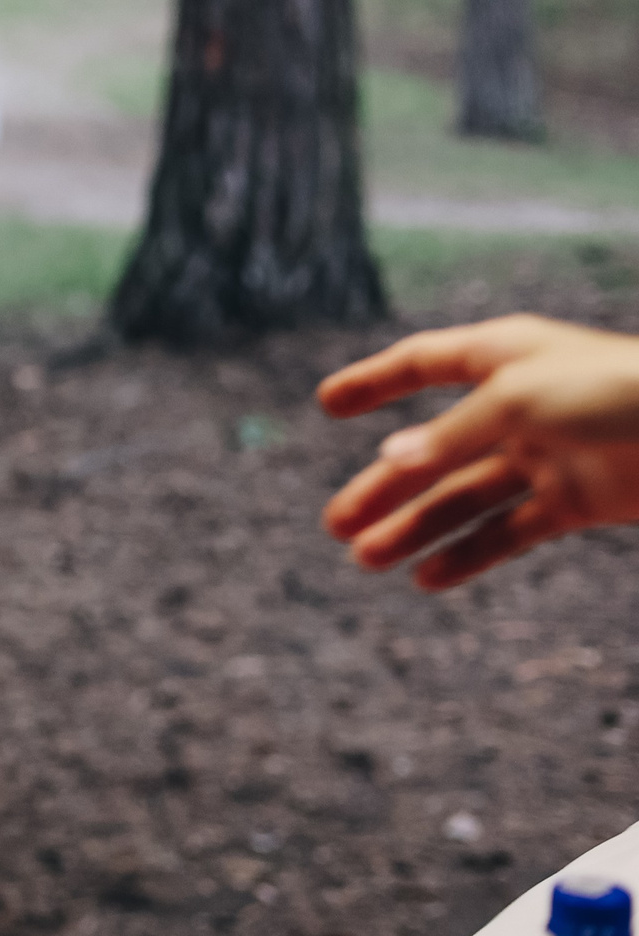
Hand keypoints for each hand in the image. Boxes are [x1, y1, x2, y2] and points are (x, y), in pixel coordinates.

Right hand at [318, 315, 638, 587]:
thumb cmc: (618, 392)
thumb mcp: (519, 397)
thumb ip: (452, 433)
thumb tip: (391, 462)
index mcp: (504, 356)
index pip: (424, 363)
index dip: (375, 381)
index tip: (326, 402)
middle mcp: (519, 405)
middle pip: (434, 448)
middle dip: (384, 486)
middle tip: (336, 525)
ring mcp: (548, 454)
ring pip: (465, 497)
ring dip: (417, 528)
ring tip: (367, 559)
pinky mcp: (578, 501)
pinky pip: (511, 531)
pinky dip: (470, 556)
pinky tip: (429, 579)